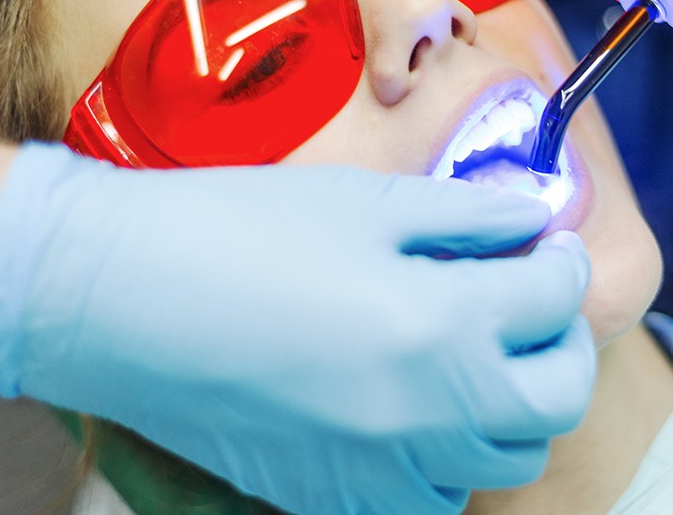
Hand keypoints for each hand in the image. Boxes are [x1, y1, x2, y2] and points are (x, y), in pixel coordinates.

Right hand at [0, 142, 594, 514]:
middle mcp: (423, 415)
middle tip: (534, 302)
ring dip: (510, 403)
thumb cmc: (236, 229)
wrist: (125, 295)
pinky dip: (448, 452)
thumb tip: (525, 221)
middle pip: (551, 399)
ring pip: (497, 459)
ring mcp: (377, 470)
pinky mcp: (328, 495)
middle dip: (562, 345)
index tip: (550, 247)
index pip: (551, 301)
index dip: (562, 265)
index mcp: (436, 323)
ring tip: (478, 352)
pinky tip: (414, 404)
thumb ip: (461, 215)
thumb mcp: (361, 202)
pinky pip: (428, 495)